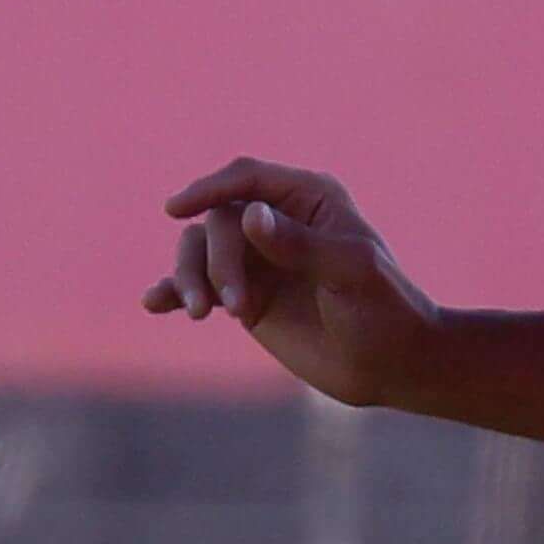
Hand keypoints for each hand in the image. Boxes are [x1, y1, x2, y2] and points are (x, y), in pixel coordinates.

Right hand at [144, 160, 439, 405]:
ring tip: (200, 314)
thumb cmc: (383, 310)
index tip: (176, 209)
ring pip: (198, 249)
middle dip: (217, 261)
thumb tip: (249, 216)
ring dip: (190, 277)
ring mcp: (257, 258)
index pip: (247, 179)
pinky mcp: (243, 295)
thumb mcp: (349, 272)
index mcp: (309, 197)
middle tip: (239, 308)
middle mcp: (277, 220)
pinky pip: (197, 284)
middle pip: (218, 220)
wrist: (389, 364)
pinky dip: (174, 291)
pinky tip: (155, 303)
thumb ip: (299, 244)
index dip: (209, 189)